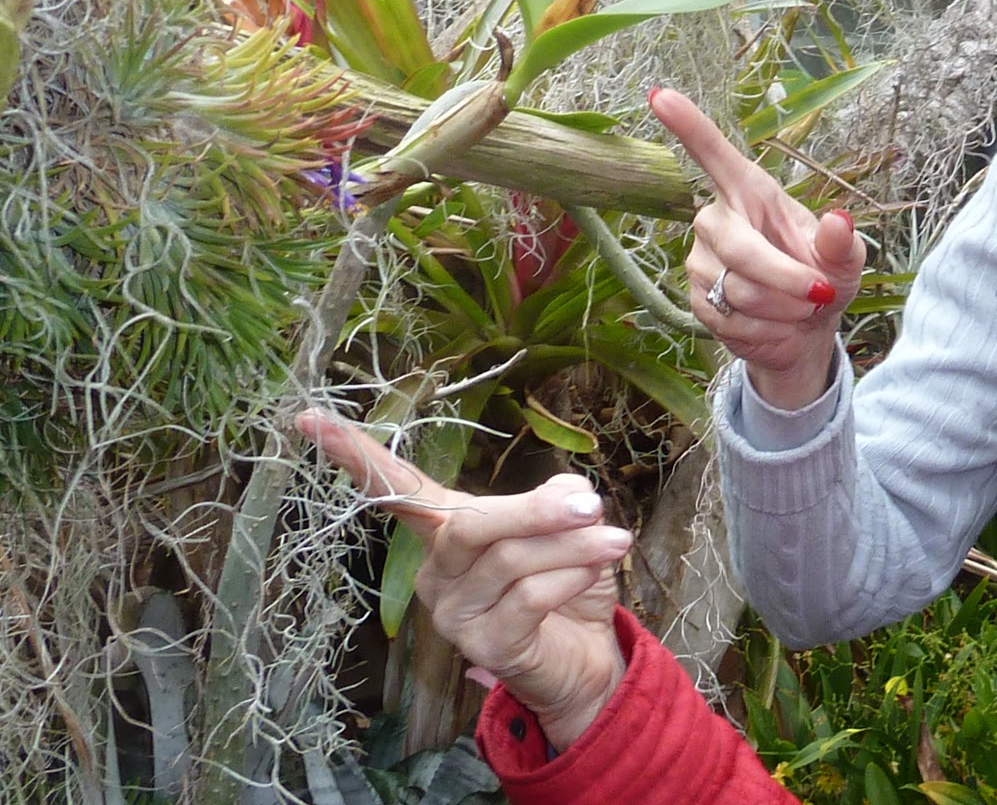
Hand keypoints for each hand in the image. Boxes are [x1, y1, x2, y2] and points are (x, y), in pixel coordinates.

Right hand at [296, 410, 633, 749]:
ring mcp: (453, 613)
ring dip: (572, 547)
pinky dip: (570, 579)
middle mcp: (436, 570)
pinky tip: (591, 576)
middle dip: (533, 512)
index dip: (356, 454)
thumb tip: (563, 497)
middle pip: (468, 525)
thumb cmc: (567, 577)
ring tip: (612, 540)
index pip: (396, 488)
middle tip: (591, 504)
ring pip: (509, 561)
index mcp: (446, 528)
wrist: (587, 655)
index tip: (309, 417)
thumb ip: (554, 496)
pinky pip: (527, 599)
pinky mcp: (481, 647)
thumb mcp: (566, 522)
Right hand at [649, 87, 866, 407]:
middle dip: (786, 279)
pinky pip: (732, 320)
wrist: (805, 332)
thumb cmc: (823, 278)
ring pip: (739, 291)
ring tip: (800, 309)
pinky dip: (767, 331)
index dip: (689, 126)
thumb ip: (842, 243)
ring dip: (783, 309)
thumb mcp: (845, 260)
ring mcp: (699, 259)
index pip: (715, 155)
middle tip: (820, 293)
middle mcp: (717, 219)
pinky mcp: (694, 299)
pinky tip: (777, 326)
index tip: (661, 95)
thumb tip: (839, 220)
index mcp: (752, 192)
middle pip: (739, 249)